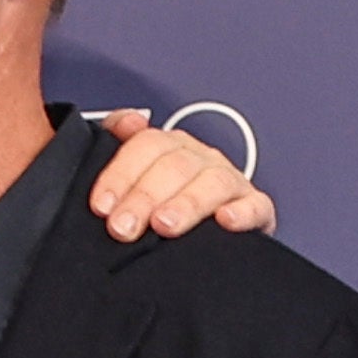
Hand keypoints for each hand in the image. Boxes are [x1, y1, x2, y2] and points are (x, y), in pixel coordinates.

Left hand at [88, 108, 277, 240]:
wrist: (210, 236)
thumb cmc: (167, 205)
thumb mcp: (137, 176)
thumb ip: (121, 145)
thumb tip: (124, 121)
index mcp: (172, 146)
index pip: (146, 145)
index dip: (121, 174)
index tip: (102, 206)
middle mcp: (202, 158)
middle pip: (175, 165)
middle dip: (144, 197)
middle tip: (123, 228)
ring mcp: (231, 182)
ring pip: (212, 182)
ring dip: (187, 203)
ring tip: (164, 225)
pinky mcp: (255, 209)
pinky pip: (255, 206)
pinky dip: (242, 212)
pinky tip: (225, 221)